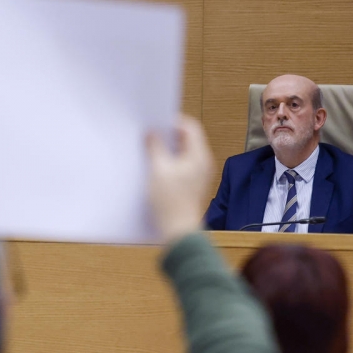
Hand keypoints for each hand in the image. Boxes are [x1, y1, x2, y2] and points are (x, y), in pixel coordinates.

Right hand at [146, 116, 214, 243]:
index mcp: (199, 156)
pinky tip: (154, 167)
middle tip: (150, 135)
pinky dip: (168, 162)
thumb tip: (152, 133)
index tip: (156, 122)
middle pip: (186, 140)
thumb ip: (155, 147)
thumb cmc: (170, 202)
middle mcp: (202, 163)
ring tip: (150, 151)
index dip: (173, 122)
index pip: (190, 127)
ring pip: (182, 153)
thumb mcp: (158, 170)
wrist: (178, 231)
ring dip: (167, 150)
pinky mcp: (190, 185)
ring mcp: (198, 175)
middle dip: (168, 136)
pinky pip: (180, 166)